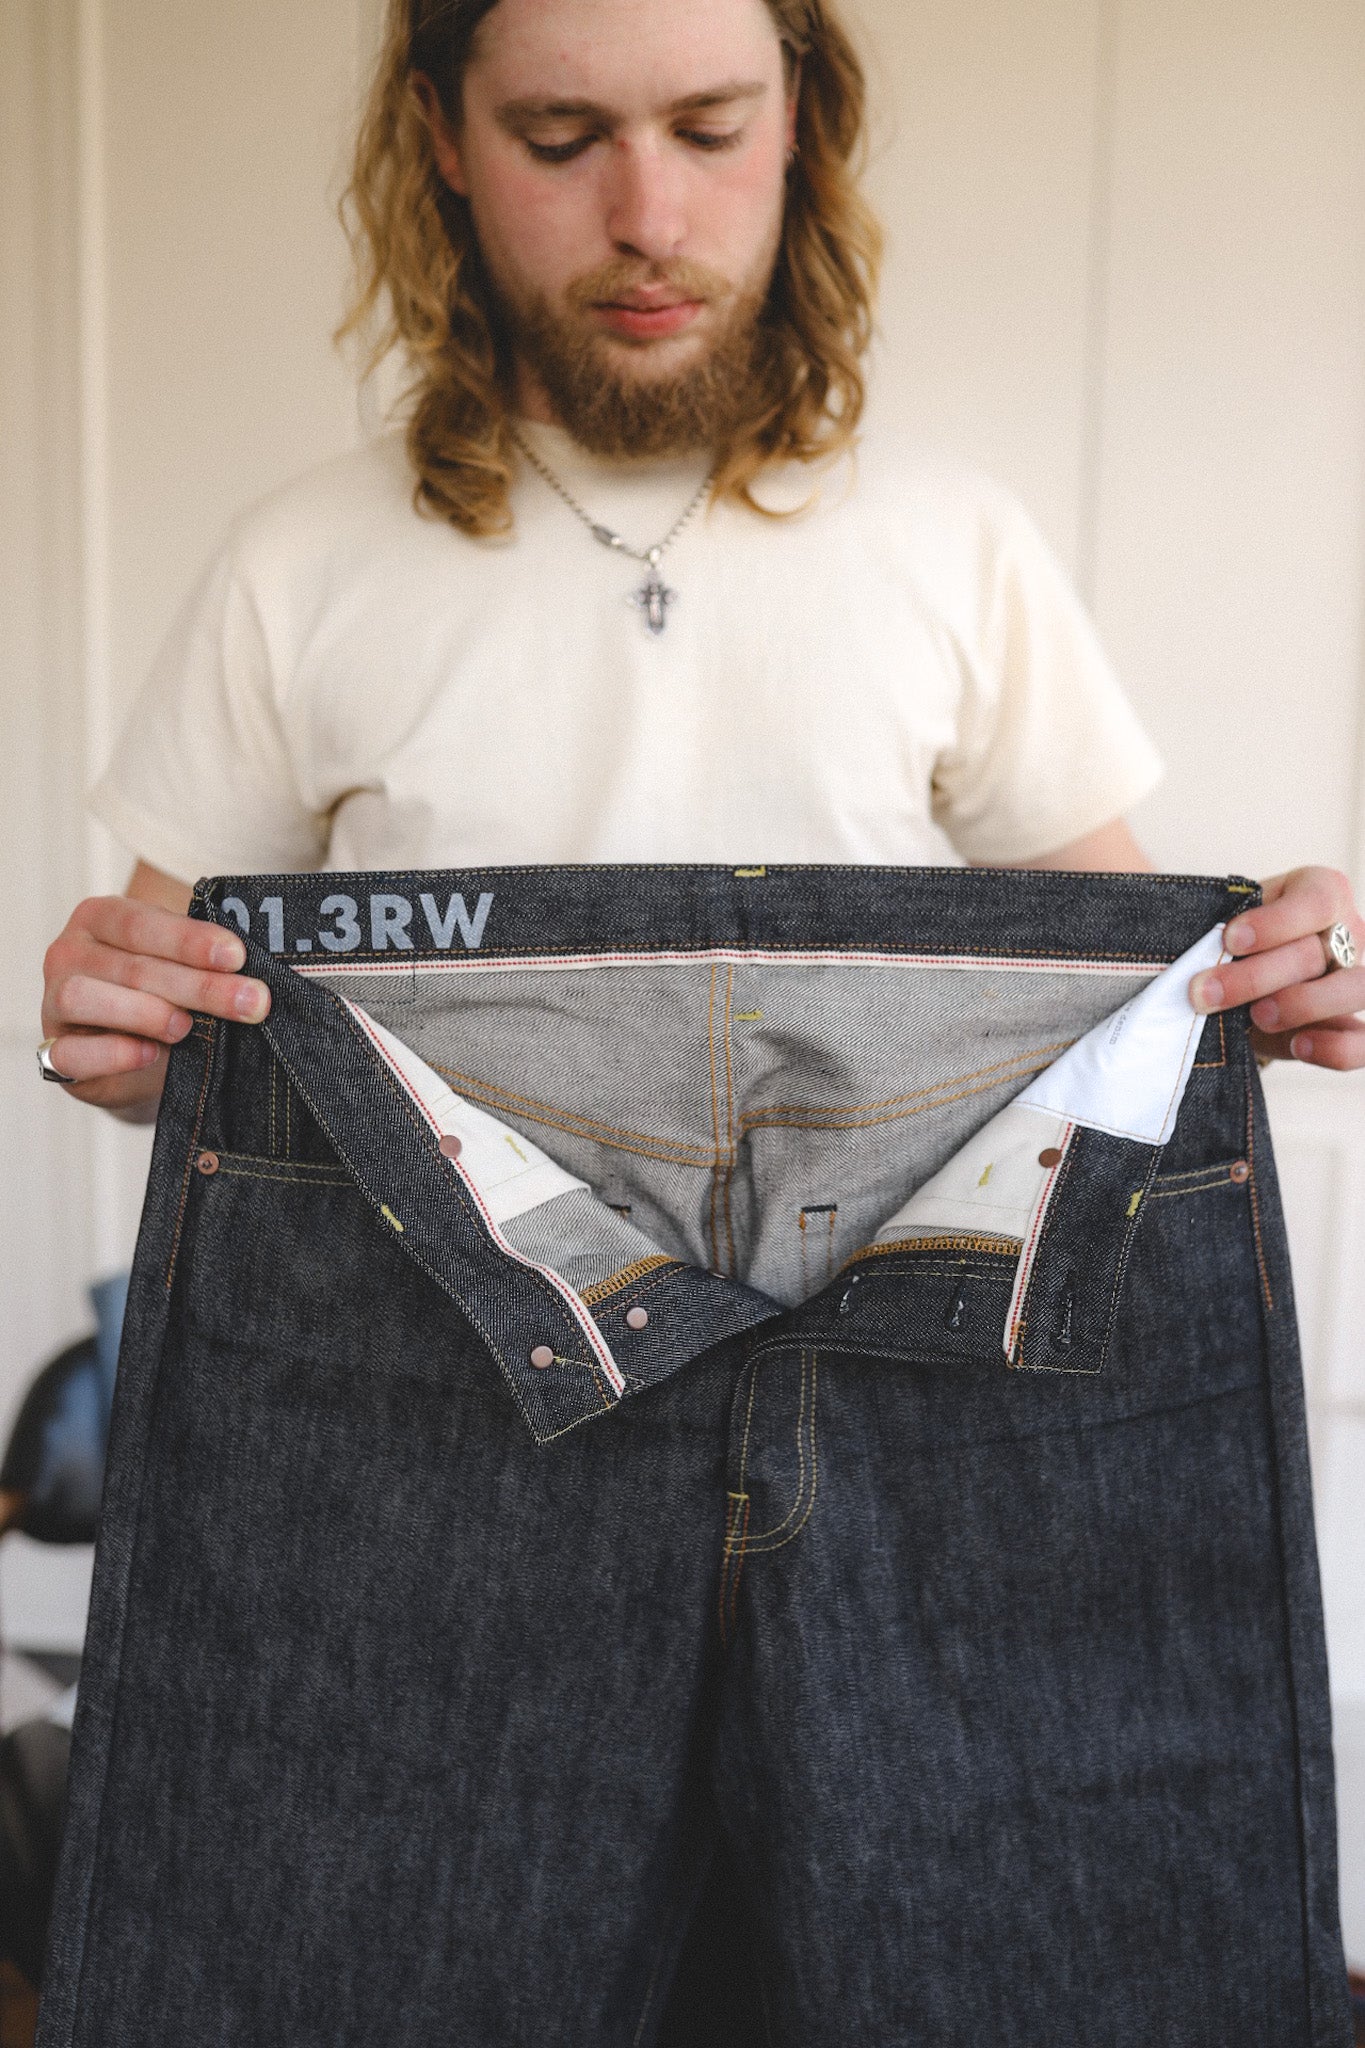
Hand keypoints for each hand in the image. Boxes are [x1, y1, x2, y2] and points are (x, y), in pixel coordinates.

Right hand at [42, 892, 270, 1116]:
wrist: (132, 1055)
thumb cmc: (163, 996)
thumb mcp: (182, 969)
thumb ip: (205, 964)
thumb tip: (257, 978)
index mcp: (101, 917)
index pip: (142, 922)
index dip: (190, 940)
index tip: (238, 956)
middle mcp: (69, 952)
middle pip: (131, 966)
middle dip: (198, 986)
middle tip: (250, 1003)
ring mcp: (53, 1001)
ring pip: (84, 997)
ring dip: (146, 1012)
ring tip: (187, 1027)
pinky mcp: (53, 1051)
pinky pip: (68, 1053)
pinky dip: (112, 1053)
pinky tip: (149, 1053)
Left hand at [1189, 867, 1364, 1070]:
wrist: (1247, 985)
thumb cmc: (1239, 945)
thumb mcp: (1233, 927)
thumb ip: (1227, 937)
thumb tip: (1196, 956)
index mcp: (1323, 893)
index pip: (1317, 901)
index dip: (1275, 923)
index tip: (1229, 940)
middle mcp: (1350, 933)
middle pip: (1318, 953)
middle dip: (1255, 977)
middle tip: (1206, 994)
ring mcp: (1357, 980)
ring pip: (1354, 989)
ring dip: (1301, 1005)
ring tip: (1256, 1017)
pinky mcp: (1355, 1027)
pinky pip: (1364, 1042)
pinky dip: (1337, 1048)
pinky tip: (1299, 1046)